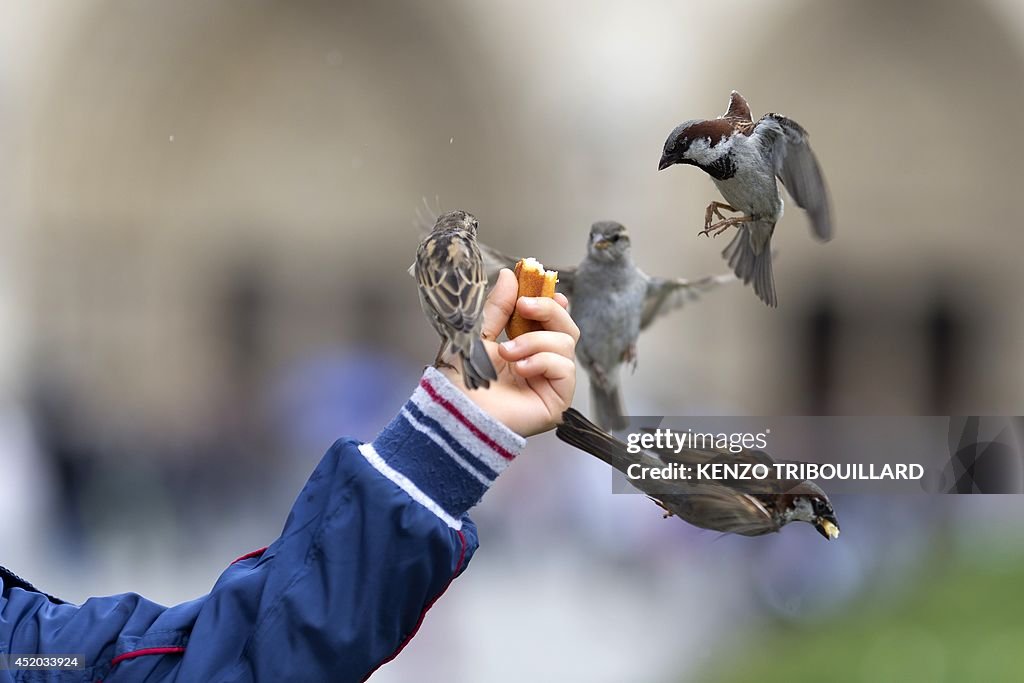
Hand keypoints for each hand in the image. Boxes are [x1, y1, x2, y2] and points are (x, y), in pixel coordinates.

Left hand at [438, 268, 578, 436]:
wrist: (457, 412)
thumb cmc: (461, 381)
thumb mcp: (478, 334)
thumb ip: (497, 307)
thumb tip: (510, 276)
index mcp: (526, 349)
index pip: (552, 321)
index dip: (551, 302)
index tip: (539, 286)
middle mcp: (542, 366)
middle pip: (567, 327)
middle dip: (547, 310)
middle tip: (523, 306)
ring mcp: (552, 384)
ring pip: (566, 344)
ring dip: (535, 341)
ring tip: (508, 352)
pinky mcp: (558, 401)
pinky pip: (566, 368)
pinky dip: (543, 361)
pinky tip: (520, 369)